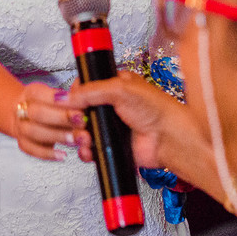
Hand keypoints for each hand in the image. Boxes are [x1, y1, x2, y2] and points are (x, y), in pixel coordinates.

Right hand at [13, 83, 81, 160]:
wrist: (25, 115)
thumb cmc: (46, 104)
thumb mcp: (56, 93)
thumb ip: (71, 94)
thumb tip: (87, 93)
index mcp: (31, 93)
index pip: (42, 94)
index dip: (62, 100)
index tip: (81, 104)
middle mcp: (23, 110)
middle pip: (38, 113)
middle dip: (62, 118)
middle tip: (82, 122)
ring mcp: (20, 127)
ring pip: (34, 132)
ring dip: (58, 136)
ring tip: (76, 139)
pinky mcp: (23, 143)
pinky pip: (32, 150)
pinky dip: (48, 154)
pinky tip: (63, 155)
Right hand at [67, 72, 217, 195]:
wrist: (169, 139)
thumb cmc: (157, 110)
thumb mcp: (120, 90)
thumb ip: (91, 90)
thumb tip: (67, 96)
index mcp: (115, 85)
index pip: (85, 87)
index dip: (75, 94)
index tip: (70, 102)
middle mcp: (112, 105)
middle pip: (80, 110)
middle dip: (75, 118)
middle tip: (80, 121)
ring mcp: (111, 126)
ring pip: (82, 130)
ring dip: (79, 135)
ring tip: (86, 136)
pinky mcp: (111, 145)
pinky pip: (90, 148)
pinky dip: (86, 150)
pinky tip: (90, 149)